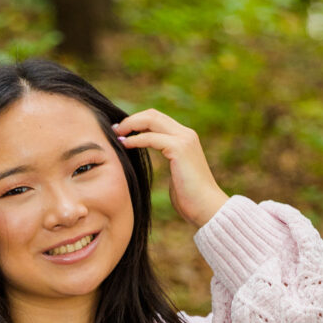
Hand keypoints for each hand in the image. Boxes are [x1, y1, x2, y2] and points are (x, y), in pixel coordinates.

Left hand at [112, 109, 229, 228]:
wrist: (207, 208)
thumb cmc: (190, 198)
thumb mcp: (177, 174)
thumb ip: (168, 161)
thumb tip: (153, 163)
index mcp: (186, 139)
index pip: (158, 119)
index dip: (138, 122)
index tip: (122, 132)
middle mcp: (186, 134)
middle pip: (153, 115)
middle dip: (131, 120)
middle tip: (115, 130)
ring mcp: (184, 139)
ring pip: (151, 120)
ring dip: (131, 125)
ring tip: (116, 134)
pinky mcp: (179, 148)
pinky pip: (151, 137)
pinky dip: (136, 139)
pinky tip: (125, 144)